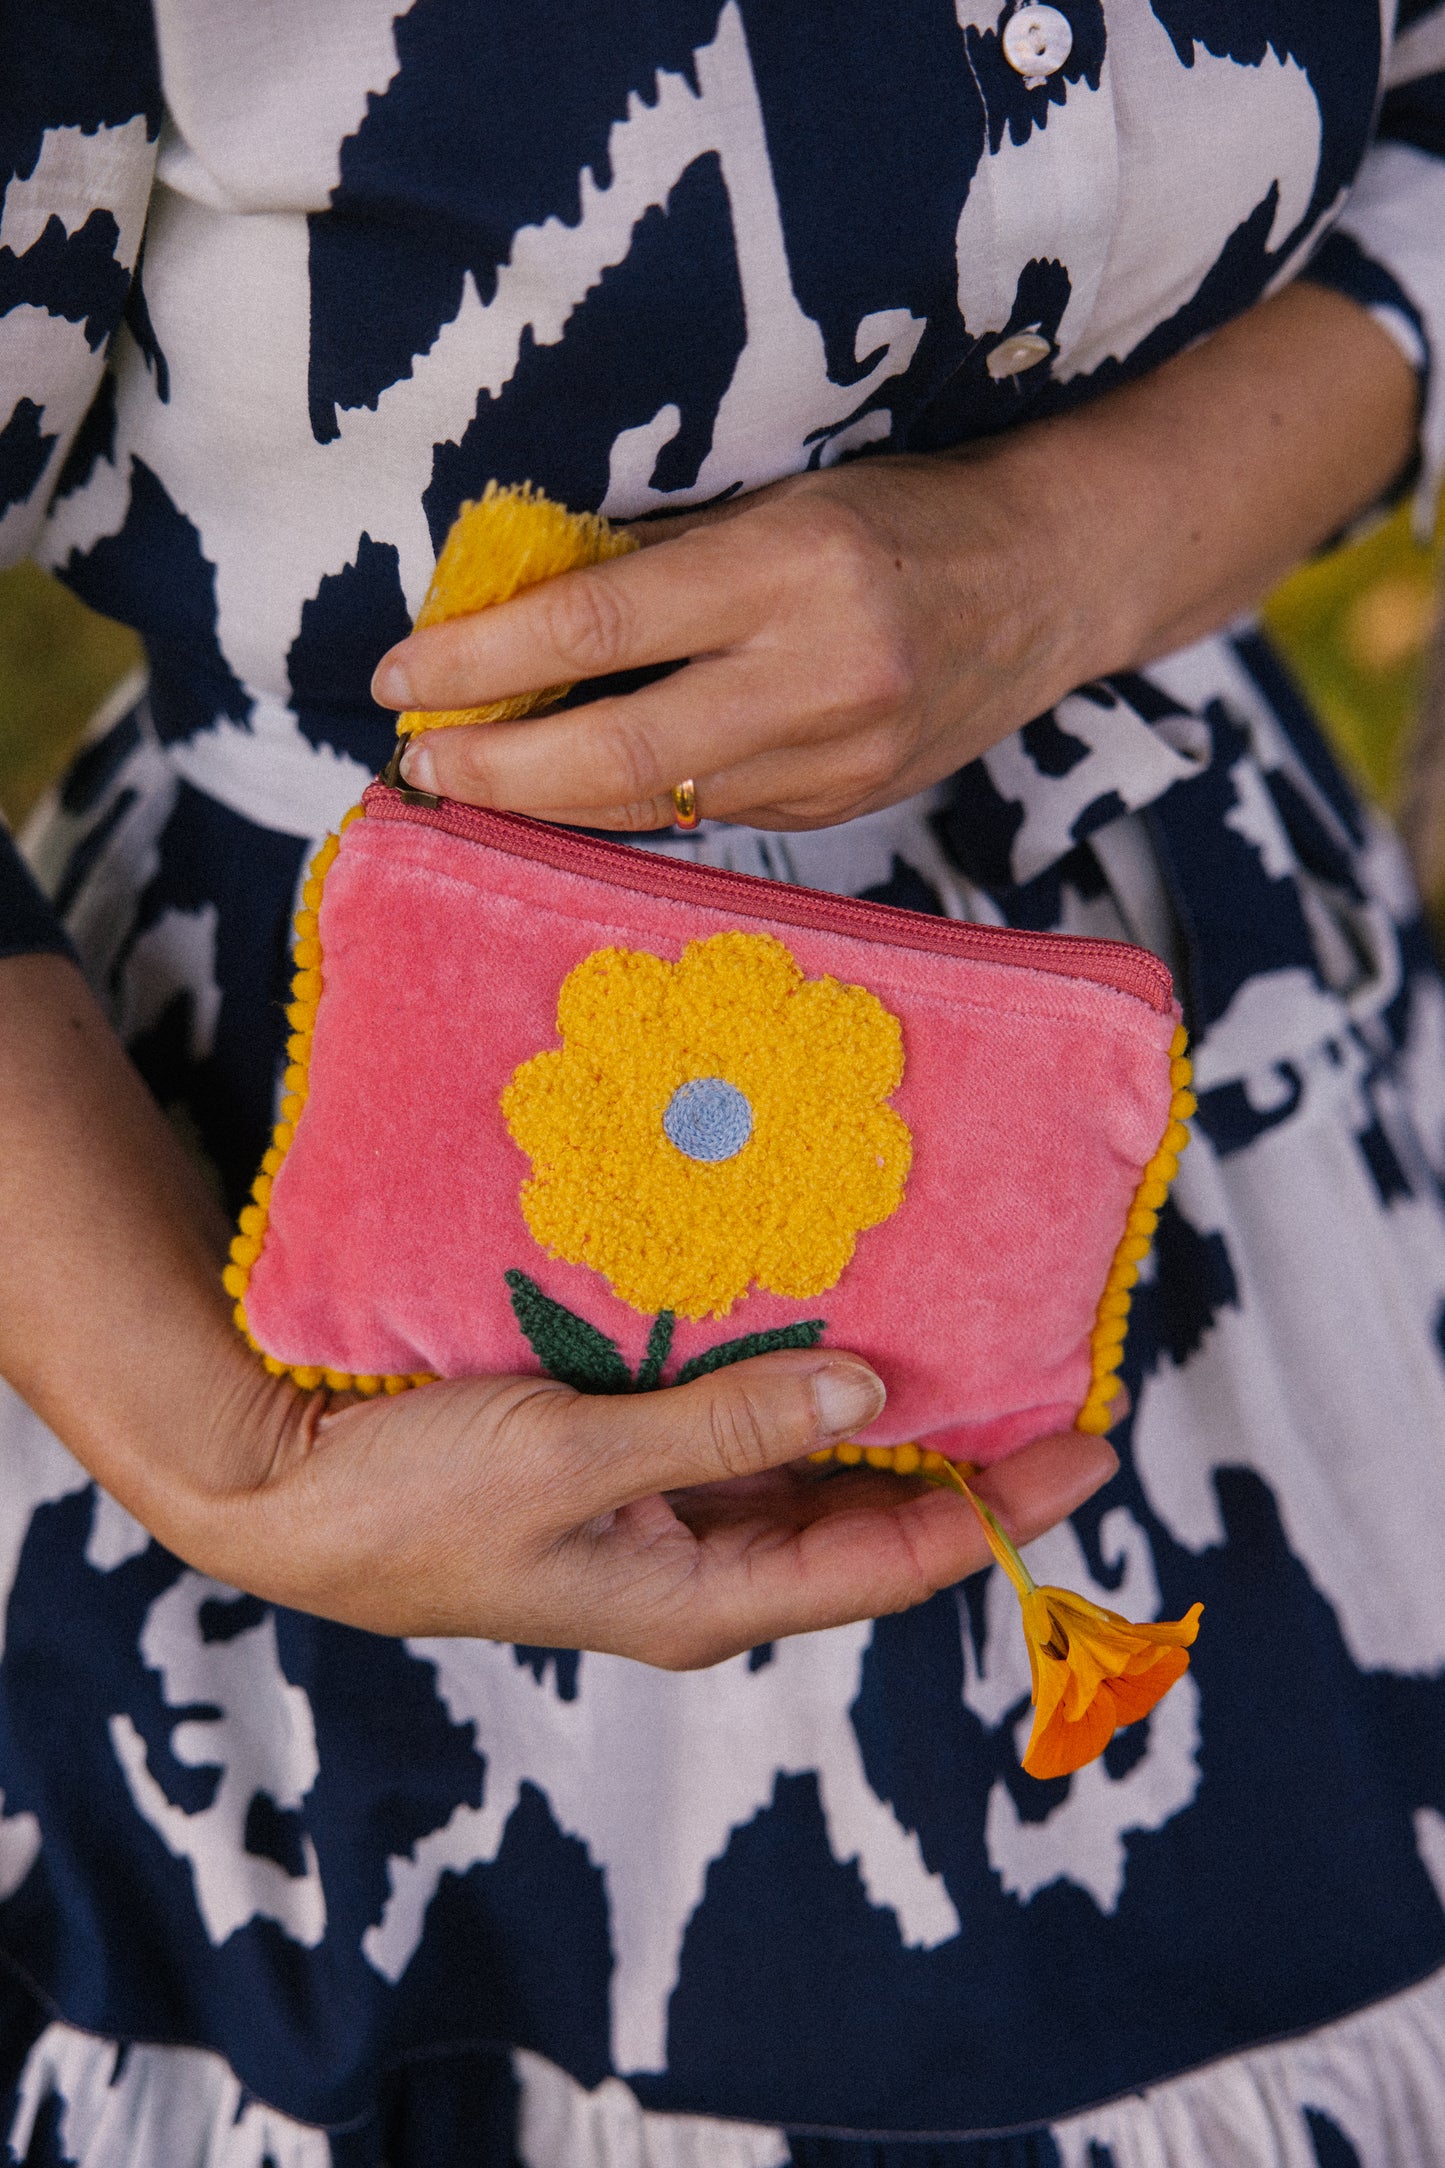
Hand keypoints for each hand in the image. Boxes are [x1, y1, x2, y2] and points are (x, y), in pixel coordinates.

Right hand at [0, 956, 1117, 1665]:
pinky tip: (830, 1318)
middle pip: (866, 1514)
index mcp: (703, 1594)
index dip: (1000, 1508)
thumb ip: (723, 1426)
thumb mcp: (576, 1461)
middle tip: (1053, 1376)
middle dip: (964, 1457)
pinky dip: (796, 1377)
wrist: (278, 1492)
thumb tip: (873, 1399)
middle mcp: (700, 1562)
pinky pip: (738, 1421)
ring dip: (884, 1410)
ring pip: (808, 1464)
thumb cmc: (413, 1498)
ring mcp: (662, 1512)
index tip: (1091, 1445)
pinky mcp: (620, 1461)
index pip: (890, 1560)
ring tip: (969, 1334)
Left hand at [373, 282, 1415, 832]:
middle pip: (617, 756)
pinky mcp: (845, 807)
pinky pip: (705, 817)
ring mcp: (838, 760)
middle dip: (496, 771)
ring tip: (468, 783)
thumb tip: (518, 622)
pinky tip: (568, 793)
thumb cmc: (902, 514)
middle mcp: (819, 676)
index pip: (598, 632)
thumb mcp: (781, 499)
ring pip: (656, 804)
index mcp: (793, 567)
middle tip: (416, 766)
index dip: (481, 662)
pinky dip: (625, 808)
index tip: (399, 675)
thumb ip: (660, 561)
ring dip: (546, 802)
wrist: (1052, 581)